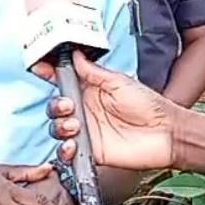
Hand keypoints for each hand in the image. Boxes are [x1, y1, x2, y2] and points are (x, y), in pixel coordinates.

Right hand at [32, 51, 176, 170]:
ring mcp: (86, 131)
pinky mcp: (91, 151)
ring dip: (60, 126)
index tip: (39, 68)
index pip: (63, 81)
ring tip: (75, 125)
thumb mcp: (119, 82)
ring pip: (57, 128)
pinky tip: (73, 145)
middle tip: (68, 106)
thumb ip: (93, 71)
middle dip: (55, 105)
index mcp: (90, 89)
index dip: (48, 74)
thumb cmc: (148, 104)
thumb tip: (73, 53)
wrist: (166, 133)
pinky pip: (68, 152)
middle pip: (55, 106)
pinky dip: (64, 149)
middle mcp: (85, 110)